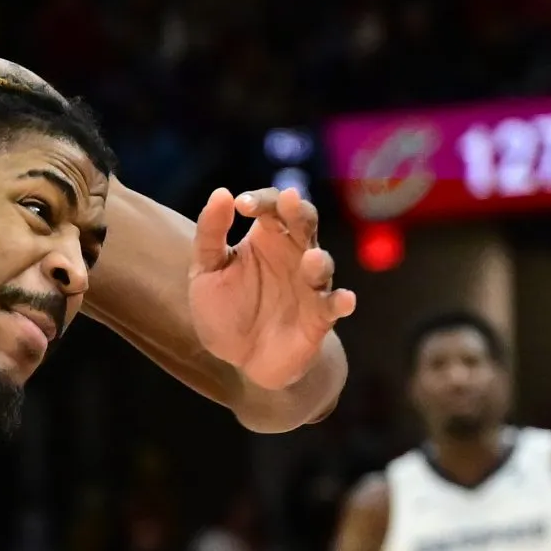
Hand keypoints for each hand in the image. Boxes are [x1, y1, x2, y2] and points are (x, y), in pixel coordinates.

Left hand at [190, 187, 356, 390]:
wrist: (240, 358)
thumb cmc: (225, 308)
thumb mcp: (206, 271)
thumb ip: (210, 235)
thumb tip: (221, 192)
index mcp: (267, 238)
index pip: (272, 206)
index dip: (261, 200)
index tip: (241, 205)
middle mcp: (294, 254)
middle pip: (304, 223)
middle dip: (299, 212)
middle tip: (290, 201)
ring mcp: (309, 285)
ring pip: (321, 264)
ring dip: (317, 262)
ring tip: (310, 259)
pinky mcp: (319, 318)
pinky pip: (333, 306)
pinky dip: (340, 302)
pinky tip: (344, 299)